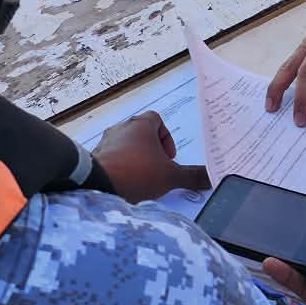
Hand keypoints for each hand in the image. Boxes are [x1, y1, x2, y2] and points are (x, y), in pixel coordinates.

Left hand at [92, 111, 207, 203]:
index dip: (166, 137)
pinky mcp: (94, 156)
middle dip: (151, 150)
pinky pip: (111, 157)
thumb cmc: (136, 173)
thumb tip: (211, 177)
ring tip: (141, 179)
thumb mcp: (170, 176)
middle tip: (157, 168)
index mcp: (141, 125)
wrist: (98, 185)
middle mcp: (122, 128)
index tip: (169, 157)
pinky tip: (125, 184)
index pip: (157, 119)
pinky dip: (120, 167)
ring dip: (135, 159)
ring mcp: (106, 141)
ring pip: (125, 145)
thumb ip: (192, 176)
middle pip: (141, 133)